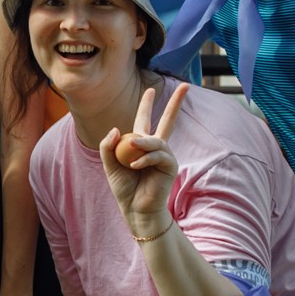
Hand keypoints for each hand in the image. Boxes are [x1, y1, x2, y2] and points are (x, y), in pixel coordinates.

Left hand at [99, 83, 185, 242]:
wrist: (136, 210)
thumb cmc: (124, 189)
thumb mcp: (109, 165)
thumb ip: (107, 146)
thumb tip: (116, 128)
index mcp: (140, 145)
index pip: (145, 120)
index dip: (147, 105)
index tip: (151, 90)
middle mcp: (155, 148)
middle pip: (168, 121)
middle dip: (176, 104)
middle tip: (187, 86)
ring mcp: (164, 156)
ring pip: (156, 140)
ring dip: (142, 142)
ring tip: (131, 147)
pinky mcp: (170, 166)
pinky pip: (158, 155)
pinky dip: (144, 159)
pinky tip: (135, 166)